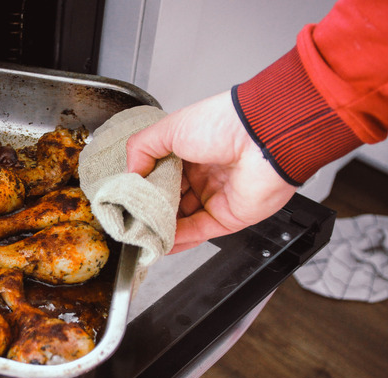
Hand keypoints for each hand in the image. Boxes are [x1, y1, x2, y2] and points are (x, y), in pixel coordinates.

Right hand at [126, 91, 297, 253]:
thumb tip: (129, 174)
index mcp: (191, 150)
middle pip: (170, 199)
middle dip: (150, 211)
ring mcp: (216, 197)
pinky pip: (199, 232)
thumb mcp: (169, 128)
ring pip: (182, 219)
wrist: (263, 137)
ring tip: (141, 235)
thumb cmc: (222, 123)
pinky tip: (161, 243)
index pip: (160, 174)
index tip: (125, 198)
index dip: (143, 187)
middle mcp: (204, 174)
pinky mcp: (229, 217)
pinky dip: (179, 240)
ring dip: (162, 228)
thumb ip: (141, 148)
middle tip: (130, 220)